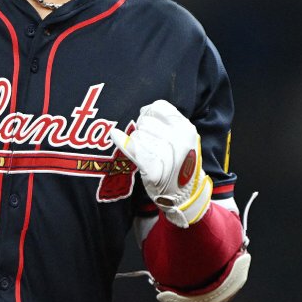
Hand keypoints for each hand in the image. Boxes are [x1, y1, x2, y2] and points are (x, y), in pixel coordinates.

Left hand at [108, 100, 211, 227]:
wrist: (185, 194)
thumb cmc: (181, 162)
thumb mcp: (183, 138)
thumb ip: (167, 121)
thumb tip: (143, 110)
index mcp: (186, 129)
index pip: (158, 107)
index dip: (149, 113)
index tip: (148, 122)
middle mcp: (178, 140)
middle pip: (145, 121)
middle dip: (142, 130)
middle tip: (149, 144)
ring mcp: (167, 155)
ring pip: (137, 135)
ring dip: (137, 142)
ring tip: (148, 154)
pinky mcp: (153, 169)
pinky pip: (132, 148)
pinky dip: (122, 142)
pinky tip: (115, 136)